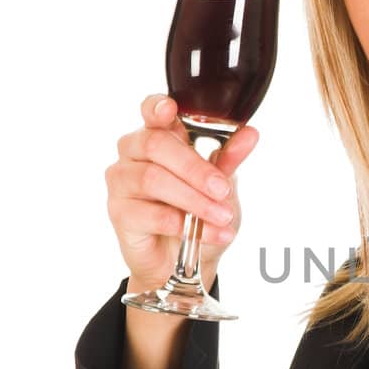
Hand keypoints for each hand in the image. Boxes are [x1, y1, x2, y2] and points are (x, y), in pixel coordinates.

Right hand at [104, 93, 258, 293]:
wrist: (183, 261)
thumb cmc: (197, 214)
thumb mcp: (220, 184)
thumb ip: (230, 157)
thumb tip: (250, 135)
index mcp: (158, 136)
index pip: (150, 112)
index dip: (157, 107)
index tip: (170, 110)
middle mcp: (133, 153)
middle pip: (156, 145)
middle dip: (195, 168)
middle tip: (222, 189)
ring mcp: (122, 182)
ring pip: (153, 179)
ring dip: (194, 200)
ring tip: (222, 216)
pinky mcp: (118, 212)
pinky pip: (151, 214)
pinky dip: (186, 226)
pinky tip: (209, 233)